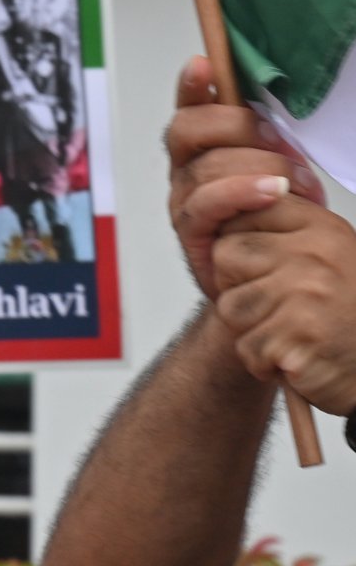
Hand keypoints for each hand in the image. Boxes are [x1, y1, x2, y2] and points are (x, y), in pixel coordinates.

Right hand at [167, 55, 322, 296]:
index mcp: (205, 153)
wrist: (267, 291)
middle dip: (236, 126)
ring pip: (203, 166)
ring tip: (294, 182)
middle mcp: (187, 173)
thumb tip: (281, 119)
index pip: (190, 110)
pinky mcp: (193, 235)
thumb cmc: (276, 232)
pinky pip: (205, 205)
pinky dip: (241, 193)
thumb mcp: (279, 181)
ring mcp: (186, 203)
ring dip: (255, 166)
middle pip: (187, 130)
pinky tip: (271, 194)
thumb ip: (270, 150)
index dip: (191, 86)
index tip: (204, 65)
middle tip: (280, 142)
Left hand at [216, 193, 355, 415]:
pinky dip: (264, 362)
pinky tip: (296, 359)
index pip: (240, 216)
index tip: (269, 272)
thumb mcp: (321, 259)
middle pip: (224, 257)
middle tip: (284, 311)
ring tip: (293, 335)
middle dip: (241, 290)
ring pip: (230, 306)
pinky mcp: (300, 333)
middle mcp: (317, 253)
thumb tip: (221, 203)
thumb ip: (280, 232)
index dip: (242, 253)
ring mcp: (308, 291)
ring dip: (253, 331)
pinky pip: (246, 346)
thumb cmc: (343, 319)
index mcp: (323, 227)